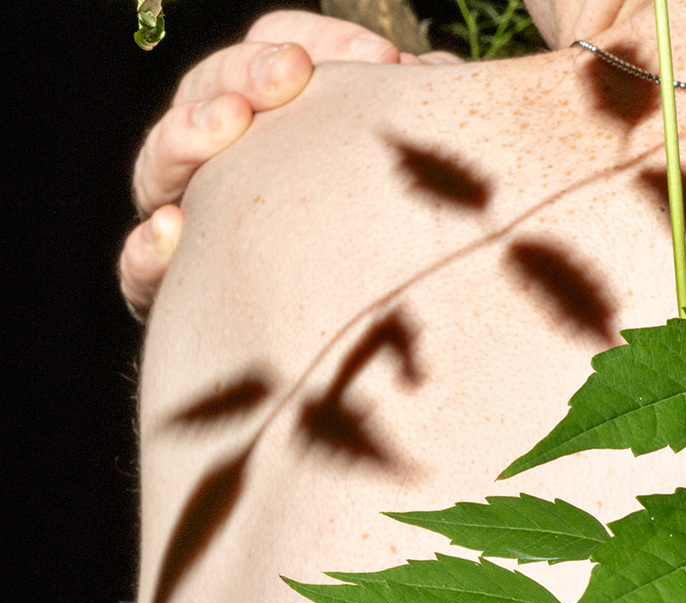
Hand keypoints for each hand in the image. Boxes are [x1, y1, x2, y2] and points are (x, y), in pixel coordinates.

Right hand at [120, 9, 457, 315]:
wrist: (371, 369)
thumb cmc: (403, 259)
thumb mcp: (413, 185)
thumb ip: (416, 125)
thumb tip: (438, 72)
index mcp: (274, 122)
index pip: (274, 51)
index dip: (319, 41)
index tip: (384, 59)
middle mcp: (220, 165)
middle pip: (207, 91)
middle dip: (245, 72)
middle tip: (294, 73)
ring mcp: (188, 224)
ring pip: (159, 165)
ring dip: (187, 134)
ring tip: (229, 124)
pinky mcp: (171, 296)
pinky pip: (138, 269)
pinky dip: (148, 249)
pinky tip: (173, 230)